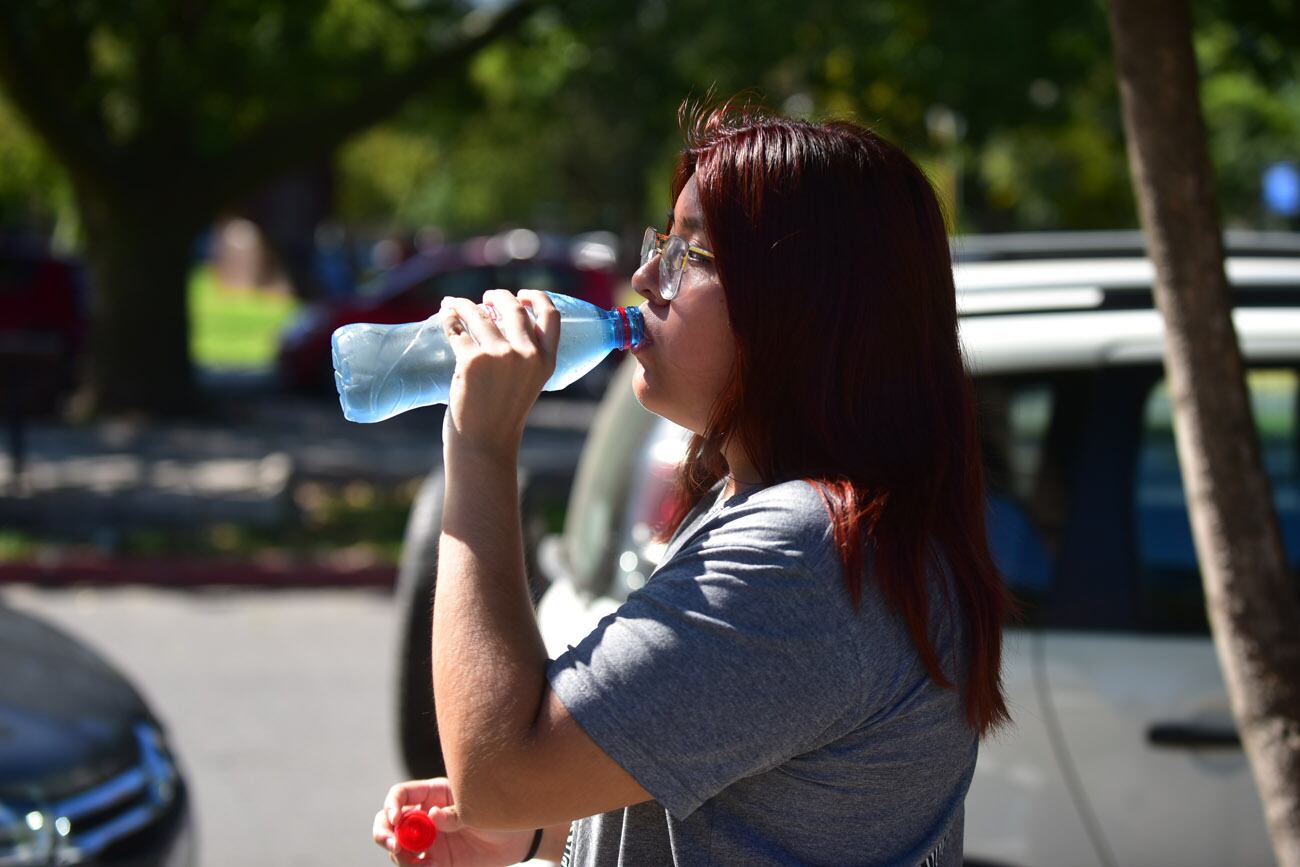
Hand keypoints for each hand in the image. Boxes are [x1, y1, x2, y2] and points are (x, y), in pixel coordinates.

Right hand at [372, 778, 536, 865]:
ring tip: (419, 861)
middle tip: (393, 845)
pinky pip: (413, 866)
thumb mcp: (479, 809)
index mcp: (433, 794)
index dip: (392, 804)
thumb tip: (432, 815)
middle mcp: (424, 816)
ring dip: (400, 856)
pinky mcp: (433, 860)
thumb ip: (455, 814)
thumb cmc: (498, 812)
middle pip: (388, 821)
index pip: (401, 795)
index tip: (396, 818)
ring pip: (397, 846)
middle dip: (383, 832)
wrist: (515, 840)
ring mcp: (426, 839)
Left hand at [439, 289, 559, 461]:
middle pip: (513, 308)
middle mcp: (527, 355)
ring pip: (480, 314)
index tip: (520, 295)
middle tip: (484, 299)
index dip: (536, 297)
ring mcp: (499, 356)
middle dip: (496, 297)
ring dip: (464, 304)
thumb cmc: (501, 416)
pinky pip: (457, 328)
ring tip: (454, 304)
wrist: (483, 444)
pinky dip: (449, 318)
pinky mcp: (472, 360)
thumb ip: (524, 357)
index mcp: (546, 361)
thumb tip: (497, 322)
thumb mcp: (527, 384)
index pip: (551, 315)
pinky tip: (445, 316)